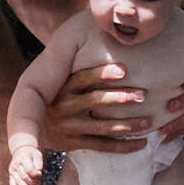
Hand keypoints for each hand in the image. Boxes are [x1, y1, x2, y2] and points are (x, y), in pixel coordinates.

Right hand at [4, 145, 42, 184]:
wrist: (21, 150)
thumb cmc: (31, 154)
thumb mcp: (37, 154)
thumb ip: (39, 163)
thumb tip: (39, 172)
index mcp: (23, 159)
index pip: (29, 169)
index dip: (35, 175)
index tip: (40, 174)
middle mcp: (16, 165)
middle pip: (24, 177)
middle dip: (32, 183)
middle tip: (39, 184)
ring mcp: (12, 171)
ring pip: (18, 182)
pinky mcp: (11, 176)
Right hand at [40, 58, 159, 153]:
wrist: (35, 129)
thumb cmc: (57, 96)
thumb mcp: (60, 81)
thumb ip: (79, 67)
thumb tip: (109, 38)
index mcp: (62, 88)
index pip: (83, 78)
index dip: (102, 73)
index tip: (124, 69)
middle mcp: (65, 107)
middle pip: (95, 101)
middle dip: (121, 97)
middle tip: (143, 94)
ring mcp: (70, 127)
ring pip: (103, 127)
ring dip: (129, 124)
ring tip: (149, 120)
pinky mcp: (75, 144)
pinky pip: (103, 146)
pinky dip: (124, 146)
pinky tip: (142, 142)